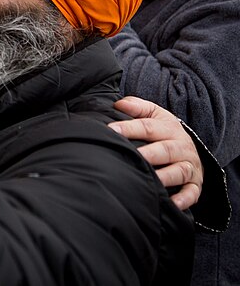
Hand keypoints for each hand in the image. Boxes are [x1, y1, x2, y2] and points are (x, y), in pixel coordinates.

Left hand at [109, 96, 201, 210]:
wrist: (189, 147)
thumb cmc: (162, 131)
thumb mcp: (154, 114)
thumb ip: (137, 107)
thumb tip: (120, 103)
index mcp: (168, 128)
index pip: (148, 126)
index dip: (129, 128)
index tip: (111, 130)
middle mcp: (181, 147)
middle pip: (165, 150)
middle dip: (149, 154)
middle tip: (133, 156)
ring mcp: (189, 166)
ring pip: (179, 171)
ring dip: (165, 177)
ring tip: (150, 180)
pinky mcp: (195, 184)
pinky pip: (192, 193)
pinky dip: (184, 199)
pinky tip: (171, 204)